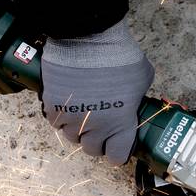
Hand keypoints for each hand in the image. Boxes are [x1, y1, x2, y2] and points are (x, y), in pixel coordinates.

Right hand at [40, 20, 153, 165]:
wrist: (89, 39)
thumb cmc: (119, 57)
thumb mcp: (142, 79)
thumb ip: (136, 98)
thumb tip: (132, 101)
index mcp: (120, 125)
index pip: (116, 156)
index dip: (117, 151)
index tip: (117, 144)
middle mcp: (95, 127)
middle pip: (91, 148)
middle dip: (97, 139)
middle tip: (100, 125)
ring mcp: (72, 117)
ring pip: (71, 136)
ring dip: (78, 127)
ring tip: (83, 111)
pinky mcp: (53, 105)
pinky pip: (56, 120)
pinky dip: (62, 115)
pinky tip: (69, 102)